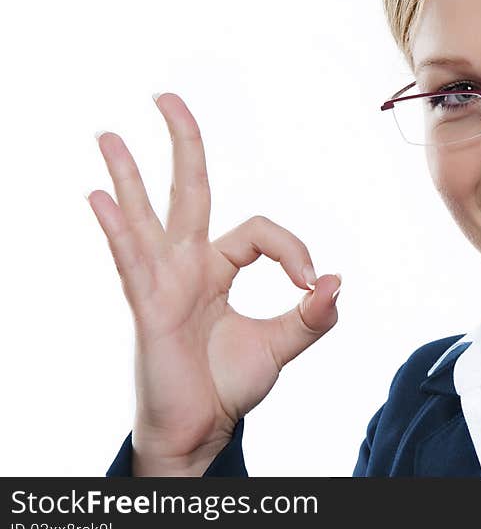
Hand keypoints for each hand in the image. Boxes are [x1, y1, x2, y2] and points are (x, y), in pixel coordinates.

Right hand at [86, 92, 341, 474]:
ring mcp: (163, 282)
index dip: (292, 249)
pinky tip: (98, 196)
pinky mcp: (148, 308)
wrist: (201, 431)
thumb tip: (335, 281)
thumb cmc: (230, 384)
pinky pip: (131, 261)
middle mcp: (188, 266)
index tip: (309, 285)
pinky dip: (116, 228)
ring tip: (110, 134)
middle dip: (181, 144)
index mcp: (219, 268)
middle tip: (167, 98)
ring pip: (147, 215)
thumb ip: (312, 316)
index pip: (261, 231)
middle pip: (188, 191)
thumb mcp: (282, 345)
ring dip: (128, 174)